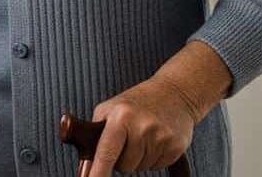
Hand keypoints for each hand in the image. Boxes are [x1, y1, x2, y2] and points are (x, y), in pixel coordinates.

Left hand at [80, 74, 196, 176]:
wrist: (174, 92)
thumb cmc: (135, 103)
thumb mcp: (109, 110)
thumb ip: (95, 134)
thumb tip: (86, 166)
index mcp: (120, 117)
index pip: (106, 152)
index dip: (98, 172)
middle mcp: (141, 127)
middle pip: (124, 166)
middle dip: (123, 158)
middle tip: (129, 138)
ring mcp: (160, 137)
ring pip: (140, 167)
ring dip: (139, 157)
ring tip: (144, 135)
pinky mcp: (175, 146)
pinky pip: (158, 166)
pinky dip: (154, 157)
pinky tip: (156, 139)